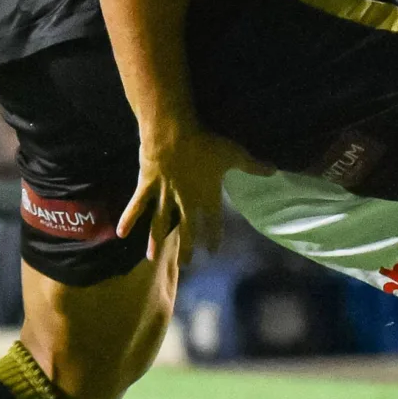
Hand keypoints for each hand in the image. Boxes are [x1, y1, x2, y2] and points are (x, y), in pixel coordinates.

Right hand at [118, 126, 263, 272]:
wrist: (173, 134)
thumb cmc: (205, 143)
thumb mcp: (233, 154)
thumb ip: (253, 166)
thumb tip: (275, 170)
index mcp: (207, 196)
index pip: (214, 222)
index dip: (214, 237)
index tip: (214, 251)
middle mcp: (185, 201)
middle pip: (186, 229)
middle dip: (187, 247)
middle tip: (186, 264)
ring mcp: (164, 196)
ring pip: (160, 223)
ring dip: (156, 241)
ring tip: (152, 258)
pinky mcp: (147, 186)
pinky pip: (137, 206)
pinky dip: (129, 219)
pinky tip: (122, 234)